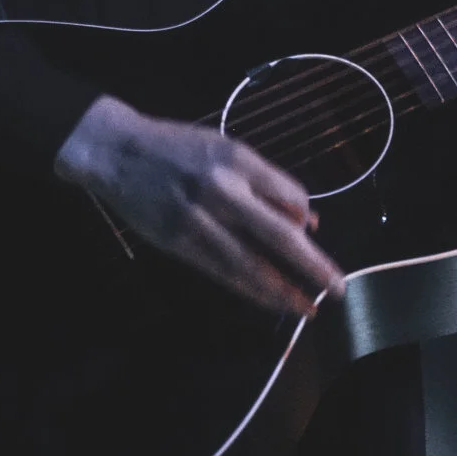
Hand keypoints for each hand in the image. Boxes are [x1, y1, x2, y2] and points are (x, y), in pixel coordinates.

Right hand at [53, 94, 345, 316]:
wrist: (117, 152)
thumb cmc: (180, 148)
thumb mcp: (227, 149)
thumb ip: (266, 181)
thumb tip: (308, 220)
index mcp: (238, 160)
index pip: (291, 195)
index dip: (307, 218)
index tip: (315, 234)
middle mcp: (221, 190)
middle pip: (278, 235)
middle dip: (312, 265)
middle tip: (339, 289)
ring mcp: (197, 220)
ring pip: (250, 264)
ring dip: (283, 290)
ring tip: (309, 308)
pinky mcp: (176, 242)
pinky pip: (221, 272)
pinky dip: (250, 289)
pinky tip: (271, 301)